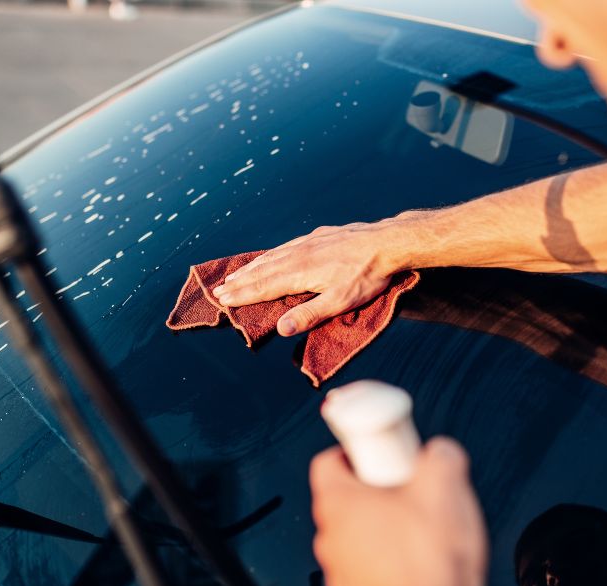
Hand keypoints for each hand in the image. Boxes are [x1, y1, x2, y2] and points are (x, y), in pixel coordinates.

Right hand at [211, 219, 411, 335]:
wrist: (387, 242)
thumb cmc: (367, 275)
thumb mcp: (341, 301)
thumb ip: (310, 314)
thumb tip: (281, 328)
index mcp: (301, 273)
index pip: (264, 287)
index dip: (242, 294)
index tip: (223, 299)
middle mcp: (299, 255)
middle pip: (262, 271)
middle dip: (239, 282)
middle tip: (218, 290)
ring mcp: (308, 243)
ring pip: (272, 257)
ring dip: (251, 268)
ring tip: (235, 275)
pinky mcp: (318, 236)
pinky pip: (285, 247)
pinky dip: (269, 255)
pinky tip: (268, 256)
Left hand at [310, 437, 487, 585]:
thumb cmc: (425, 568)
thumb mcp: (445, 491)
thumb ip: (441, 457)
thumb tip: (441, 452)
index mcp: (339, 502)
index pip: (328, 461)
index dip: (354, 451)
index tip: (375, 452)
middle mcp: (331, 537)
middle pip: (346, 499)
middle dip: (376, 492)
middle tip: (405, 491)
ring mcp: (341, 569)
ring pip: (357, 535)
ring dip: (383, 530)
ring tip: (418, 532)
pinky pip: (368, 567)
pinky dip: (388, 562)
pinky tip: (417, 563)